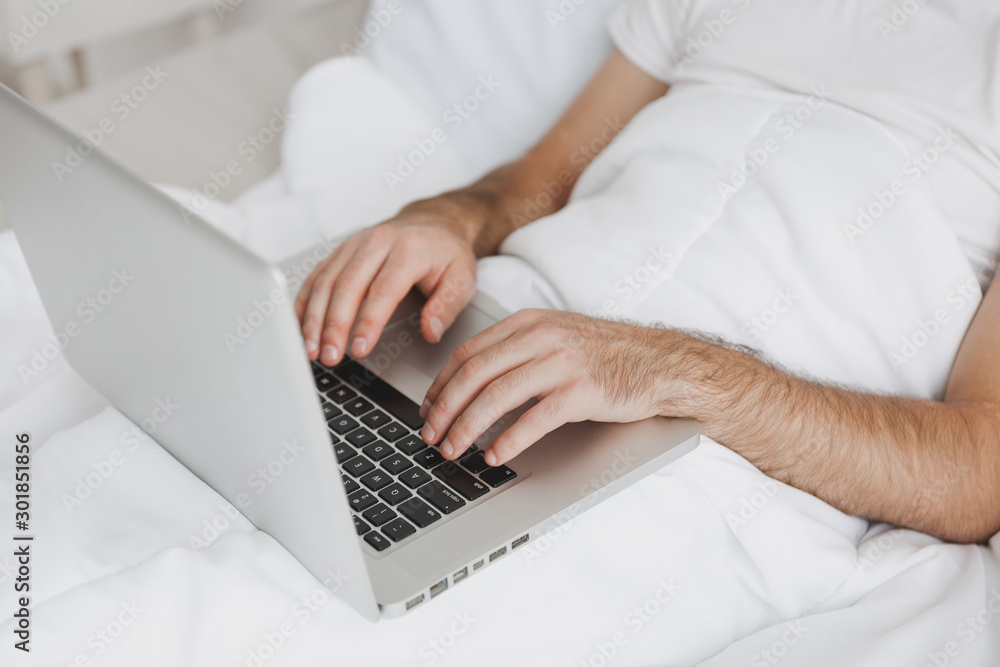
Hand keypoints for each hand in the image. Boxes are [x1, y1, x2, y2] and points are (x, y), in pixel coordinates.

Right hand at [296, 199, 478, 365]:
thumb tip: (431, 332)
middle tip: (330, 356)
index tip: (359, 349)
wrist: (435, 223)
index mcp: (408, 250)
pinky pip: (317, 275)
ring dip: (314, 318)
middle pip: (347, 286)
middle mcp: (377, 242)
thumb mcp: (463, 279)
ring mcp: (355, 244)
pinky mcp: (341, 250)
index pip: (383, 290)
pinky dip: (305, 301)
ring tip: (312, 349)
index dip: (368, 322)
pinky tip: (300, 326)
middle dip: (334, 325)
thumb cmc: (446, 254)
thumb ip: (447, 307)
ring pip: (326, 281)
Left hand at [418, 309, 676, 465]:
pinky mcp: (582, 391)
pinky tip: (495, 455)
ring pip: (497, 396)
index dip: (440, 385)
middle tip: (431, 436)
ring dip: (468, 427)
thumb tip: (472, 383)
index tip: (427, 409)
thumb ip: (516, 353)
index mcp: (528, 323)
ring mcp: (562, 363)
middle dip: (445, 409)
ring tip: (454, 449)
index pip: (468, 353)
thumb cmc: (606, 355)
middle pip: (475, 374)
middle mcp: (541, 338)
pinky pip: (535, 418)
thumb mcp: (555, 339)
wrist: (660, 362)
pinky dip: (509, 439)